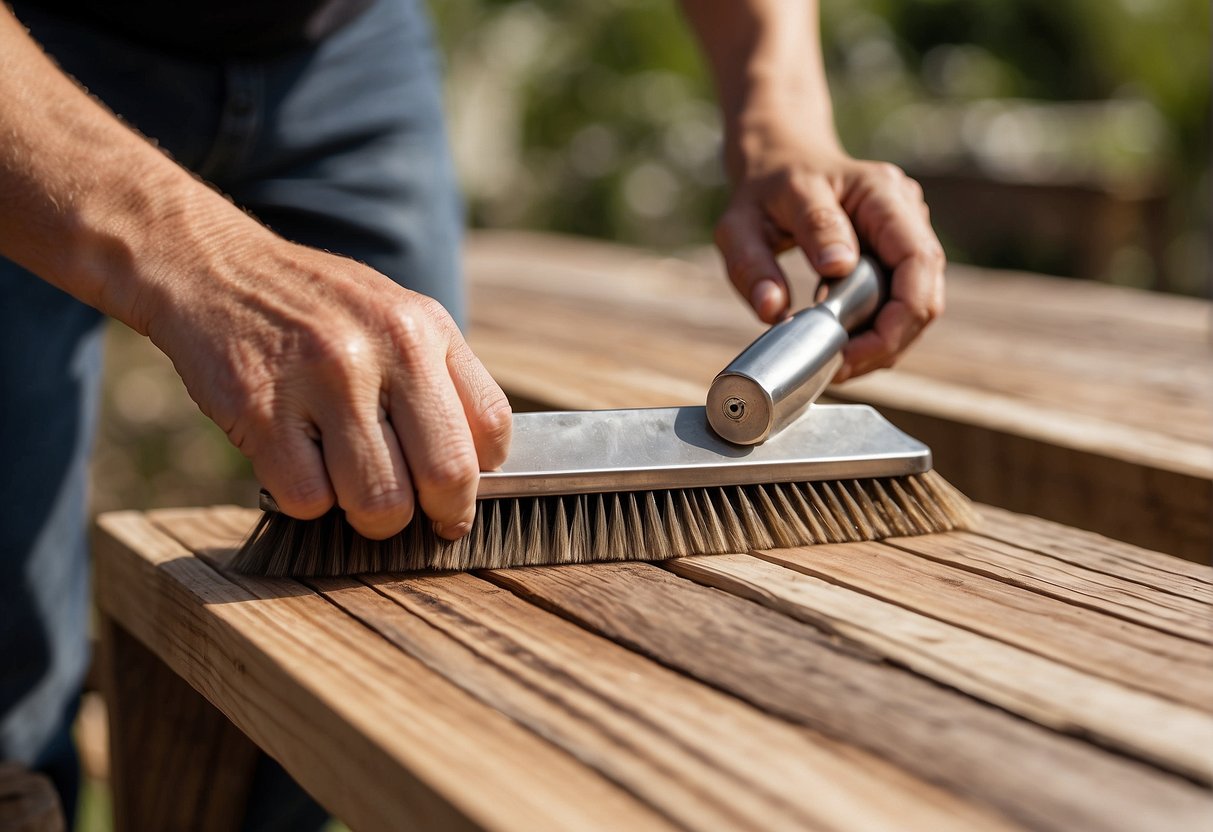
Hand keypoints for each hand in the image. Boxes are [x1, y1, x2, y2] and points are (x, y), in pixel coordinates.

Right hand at [146, 236, 511, 540]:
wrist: (214, 267)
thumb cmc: (317, 309)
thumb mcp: (395, 317)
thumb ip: (439, 382)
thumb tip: (475, 474)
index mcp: (427, 327)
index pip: (492, 428)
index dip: (480, 479)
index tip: (455, 496)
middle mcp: (385, 347)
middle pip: (446, 475)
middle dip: (434, 516)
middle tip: (410, 514)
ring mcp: (323, 377)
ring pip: (378, 501)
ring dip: (367, 517)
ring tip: (348, 488)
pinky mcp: (261, 408)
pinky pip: (307, 498)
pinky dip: (307, 503)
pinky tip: (299, 468)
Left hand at [714, 127, 945, 381]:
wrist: (780, 158)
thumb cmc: (762, 188)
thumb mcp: (744, 219)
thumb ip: (755, 263)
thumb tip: (777, 310)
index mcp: (879, 194)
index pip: (917, 263)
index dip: (895, 319)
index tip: (847, 353)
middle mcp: (905, 210)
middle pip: (926, 292)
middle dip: (889, 341)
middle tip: (839, 368)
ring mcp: (906, 231)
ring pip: (918, 303)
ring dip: (884, 341)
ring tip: (836, 359)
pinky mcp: (898, 252)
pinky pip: (901, 301)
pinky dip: (877, 330)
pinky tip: (843, 341)